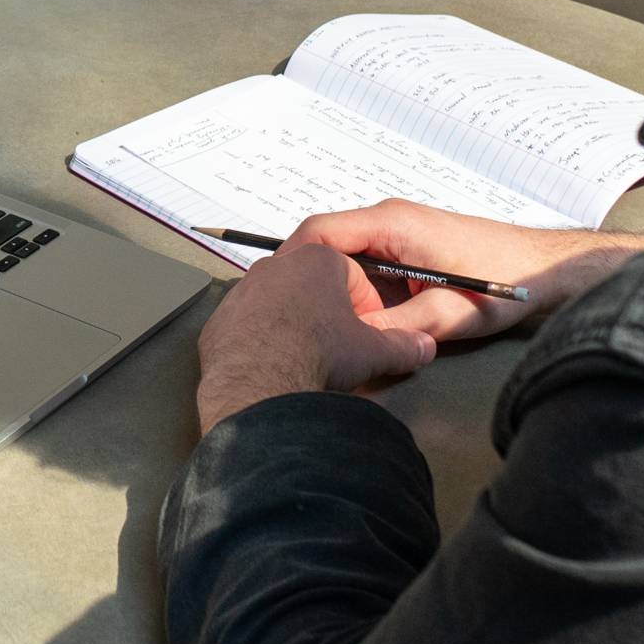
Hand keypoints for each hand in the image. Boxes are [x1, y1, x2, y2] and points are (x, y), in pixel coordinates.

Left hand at [193, 241, 449, 432]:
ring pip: (277, 302)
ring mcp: (242, 291)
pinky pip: (247, 325)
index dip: (366, 304)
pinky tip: (273, 366)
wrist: (259, 383)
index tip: (369, 330)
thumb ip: (402, 346)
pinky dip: (260, 341)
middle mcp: (276, 266)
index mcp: (318, 260)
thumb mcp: (372, 352)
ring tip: (306, 357)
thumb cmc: (318, 354)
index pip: (352, 274)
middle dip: (328, 310)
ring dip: (293, 323)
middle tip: (339, 344)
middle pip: (312, 284)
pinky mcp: (219, 319)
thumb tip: (423, 347)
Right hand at [279, 202, 643, 347]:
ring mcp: (401, 233)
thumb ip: (395, 329)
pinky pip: (370, 267)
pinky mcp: (411, 248)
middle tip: (299, 322)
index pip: (321, 230)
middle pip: (328, 246)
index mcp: (393, 223)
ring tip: (329, 327)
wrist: (552, 269)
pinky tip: (364, 323)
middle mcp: (392, 220)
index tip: (276, 296)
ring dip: (339, 291)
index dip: (292, 262)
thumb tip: (351, 345)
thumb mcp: (448, 314)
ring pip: (348, 260)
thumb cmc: (511, 281)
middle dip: (313, 284)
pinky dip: (361, 292)